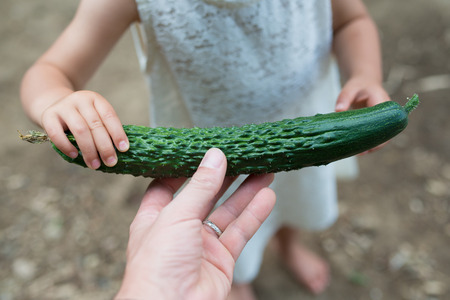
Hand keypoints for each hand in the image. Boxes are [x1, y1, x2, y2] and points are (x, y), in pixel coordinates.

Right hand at [41, 90, 128, 168]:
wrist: (54, 106)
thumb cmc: (82, 118)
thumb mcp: (94, 117)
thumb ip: (104, 130)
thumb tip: (118, 152)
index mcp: (95, 99)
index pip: (109, 115)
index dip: (117, 133)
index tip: (124, 149)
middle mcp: (80, 99)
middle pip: (95, 125)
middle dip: (105, 146)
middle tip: (111, 162)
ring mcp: (63, 107)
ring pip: (80, 130)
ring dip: (89, 150)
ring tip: (95, 165)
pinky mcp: (48, 116)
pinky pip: (57, 134)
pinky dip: (67, 146)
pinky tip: (75, 156)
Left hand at [115, 148, 275, 299]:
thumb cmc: (158, 265)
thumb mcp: (176, 216)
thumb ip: (199, 186)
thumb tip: (215, 156)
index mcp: (156, 217)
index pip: (169, 185)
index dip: (185, 168)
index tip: (203, 151)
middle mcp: (179, 229)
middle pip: (204, 196)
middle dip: (224, 177)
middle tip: (244, 157)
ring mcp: (201, 245)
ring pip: (227, 212)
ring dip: (245, 192)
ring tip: (264, 170)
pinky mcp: (221, 260)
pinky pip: (240, 232)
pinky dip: (254, 215)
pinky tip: (267, 197)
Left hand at [335, 77, 390, 152]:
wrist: (365, 82)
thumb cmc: (357, 86)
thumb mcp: (349, 88)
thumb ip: (344, 97)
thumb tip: (338, 110)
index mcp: (383, 102)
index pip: (386, 122)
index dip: (379, 135)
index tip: (368, 144)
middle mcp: (387, 113)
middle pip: (387, 132)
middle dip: (376, 144)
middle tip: (361, 153)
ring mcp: (384, 119)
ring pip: (383, 136)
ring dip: (373, 145)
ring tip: (359, 153)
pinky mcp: (379, 123)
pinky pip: (377, 135)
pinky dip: (370, 141)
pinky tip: (359, 149)